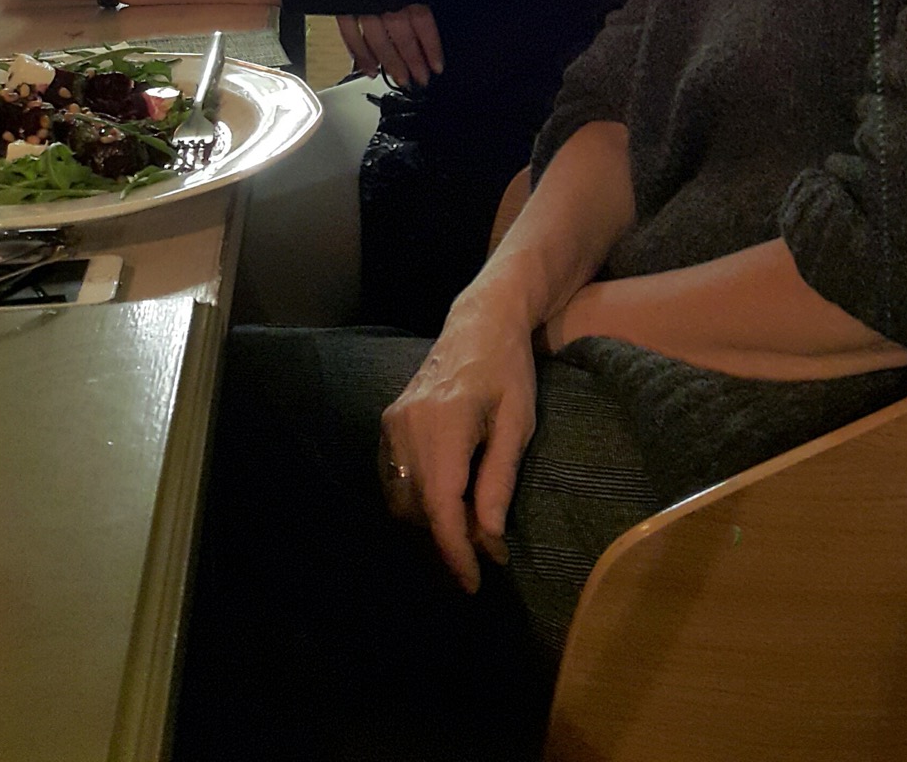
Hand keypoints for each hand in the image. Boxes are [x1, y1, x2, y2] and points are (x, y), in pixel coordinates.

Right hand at [337, 4, 443, 87]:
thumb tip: (433, 10)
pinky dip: (360, 55)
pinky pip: (350, 36)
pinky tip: (370, 70)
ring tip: (401, 79)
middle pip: (402, 37)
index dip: (431, 47)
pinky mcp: (342, 7)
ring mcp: (362, 5)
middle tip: (421, 79)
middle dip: (413, 62)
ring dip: (390, 63)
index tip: (437, 66)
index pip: (422, 22)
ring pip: (379, 41)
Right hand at [379, 289, 536, 591]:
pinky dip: (417, 500)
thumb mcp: (518, 423)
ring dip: (431, 523)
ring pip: (401, 499)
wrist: (480, 322)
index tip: (475, 583)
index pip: (441, 507)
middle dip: (449, 540)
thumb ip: (499, 481)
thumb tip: (487, 540)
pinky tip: (447, 501)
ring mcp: (392, 423)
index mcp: (444, 424)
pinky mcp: (387, 421)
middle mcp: (407, 426)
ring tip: (469, 526)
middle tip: (487, 551)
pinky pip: (393, 478)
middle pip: (419, 509)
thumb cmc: (509, 369)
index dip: (455, 553)